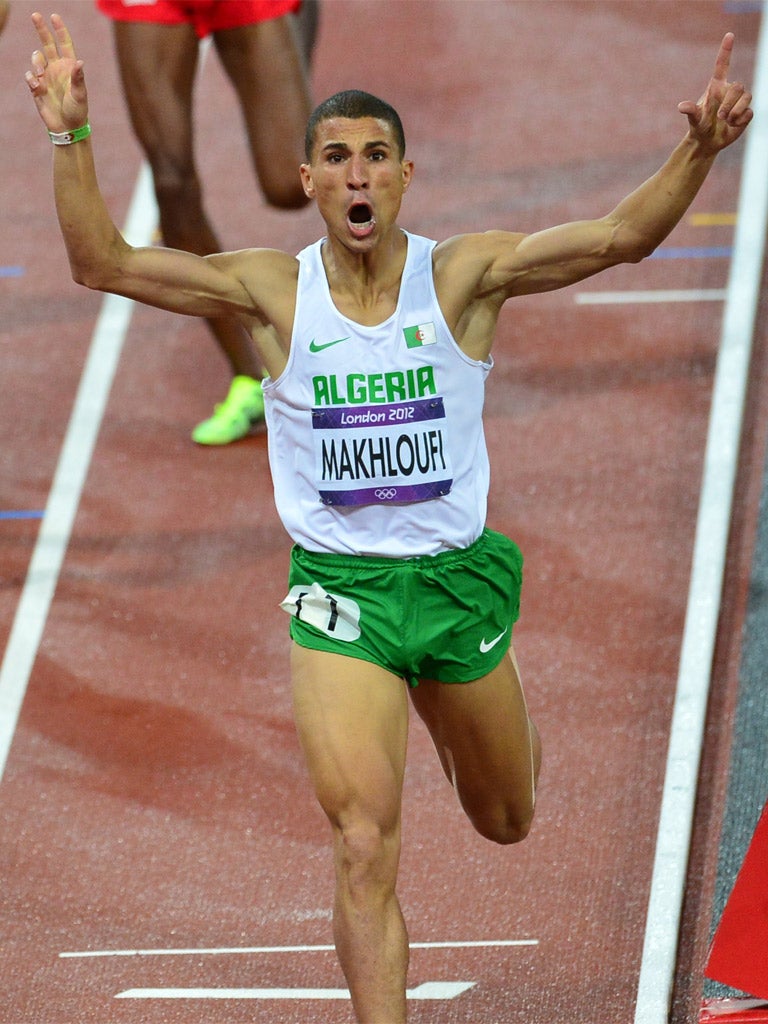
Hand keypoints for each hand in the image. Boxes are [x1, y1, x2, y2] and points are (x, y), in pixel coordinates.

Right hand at [25, 12, 87, 133]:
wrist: (67, 127)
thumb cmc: (77, 111)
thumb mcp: (80, 95)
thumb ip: (78, 78)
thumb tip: (80, 62)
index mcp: (69, 67)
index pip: (65, 44)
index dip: (60, 30)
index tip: (54, 16)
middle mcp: (57, 68)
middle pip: (47, 43)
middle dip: (41, 29)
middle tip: (35, 15)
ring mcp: (46, 76)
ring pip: (36, 57)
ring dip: (36, 61)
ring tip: (40, 74)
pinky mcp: (37, 86)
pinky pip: (29, 75)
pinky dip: (31, 78)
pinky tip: (37, 87)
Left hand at [678, 33, 752, 152]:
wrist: (707, 141)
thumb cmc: (699, 126)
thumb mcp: (694, 120)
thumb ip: (691, 111)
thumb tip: (681, 107)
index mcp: (716, 87)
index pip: (722, 65)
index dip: (726, 50)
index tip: (729, 34)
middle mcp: (729, 91)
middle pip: (738, 86)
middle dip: (729, 102)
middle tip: (720, 116)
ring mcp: (739, 101)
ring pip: (747, 97)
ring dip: (735, 112)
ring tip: (725, 121)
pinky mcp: (746, 112)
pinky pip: (749, 112)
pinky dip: (739, 121)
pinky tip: (732, 126)